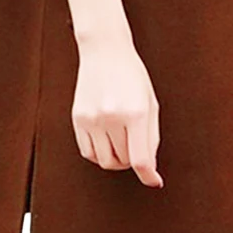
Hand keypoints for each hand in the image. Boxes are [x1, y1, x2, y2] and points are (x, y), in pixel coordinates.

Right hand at [71, 23, 163, 188]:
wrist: (104, 51)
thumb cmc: (132, 76)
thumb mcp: (150, 103)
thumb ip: (151, 137)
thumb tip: (149, 169)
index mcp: (135, 112)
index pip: (140, 159)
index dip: (149, 176)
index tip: (155, 181)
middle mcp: (111, 117)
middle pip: (123, 161)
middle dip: (134, 159)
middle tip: (137, 146)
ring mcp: (92, 119)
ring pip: (105, 161)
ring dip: (117, 159)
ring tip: (122, 143)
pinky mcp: (78, 119)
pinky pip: (88, 152)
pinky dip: (99, 154)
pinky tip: (107, 140)